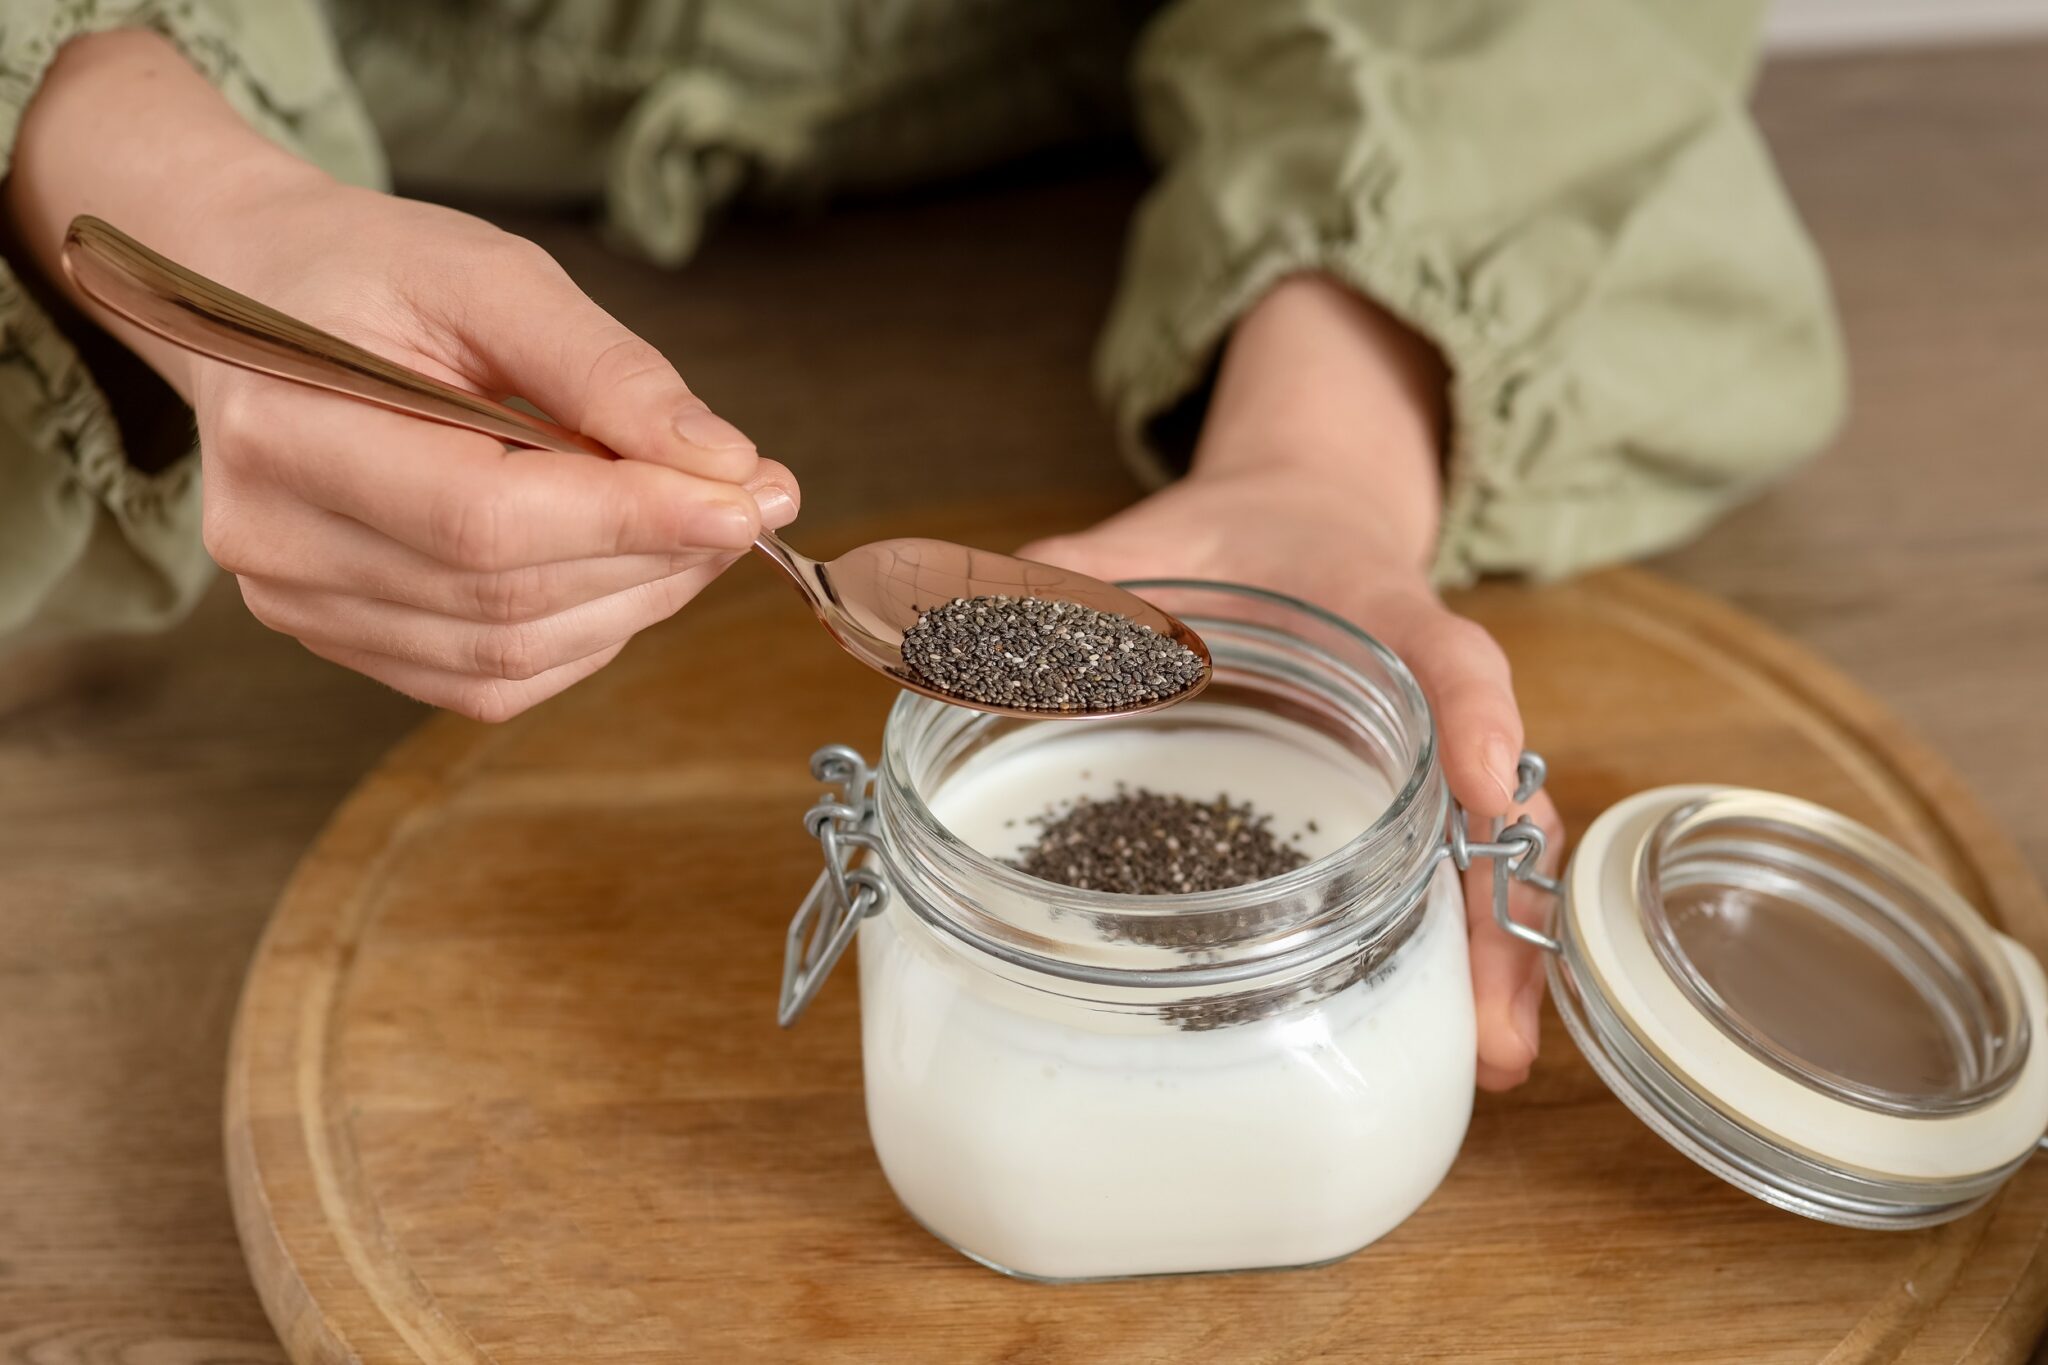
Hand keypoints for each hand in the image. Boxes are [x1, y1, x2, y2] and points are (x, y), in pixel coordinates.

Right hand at [186, 184, 796, 719]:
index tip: (749, 498)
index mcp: (287, 427)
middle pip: (506, 596)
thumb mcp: (494, 277)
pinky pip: (489, 680)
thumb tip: (726, 464)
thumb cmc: (376, 276)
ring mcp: (299, 602)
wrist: (260, 301)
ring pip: (509, 654)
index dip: (631, 519)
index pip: (485, 518)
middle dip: (655, 559)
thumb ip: (608, 370)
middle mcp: (274, 536)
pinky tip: (626, 568)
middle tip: (750, 503)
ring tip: (698, 527)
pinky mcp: (341, 637)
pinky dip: (584, 635)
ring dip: (635, 603)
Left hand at [1023, 274, 1558, 1088]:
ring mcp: (1421, 758)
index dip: (1468, 716)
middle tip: (1489, 1011)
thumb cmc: (1233, 541)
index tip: (1475, 784)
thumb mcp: (1154, 537)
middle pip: (1493, 795)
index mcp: (1373, 612)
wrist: (1300, 526)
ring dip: (1490, 955)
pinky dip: (1455, 950)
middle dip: (1495, 902)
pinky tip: (1449, 1032)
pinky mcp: (1400, 808)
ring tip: (1487, 1056)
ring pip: (1488, 855)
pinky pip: (1444, 876)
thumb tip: (939, 632)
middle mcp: (1418, 697)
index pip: (1442, 653)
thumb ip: (1060, 578)